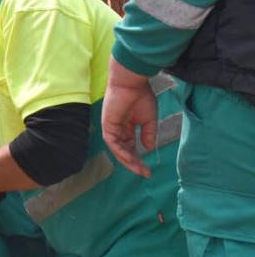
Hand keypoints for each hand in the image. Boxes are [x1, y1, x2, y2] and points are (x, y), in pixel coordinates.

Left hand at [102, 58, 158, 176]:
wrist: (132, 83)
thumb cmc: (141, 97)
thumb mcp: (149, 120)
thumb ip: (148, 134)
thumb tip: (148, 148)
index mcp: (127, 127)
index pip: (131, 147)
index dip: (139, 159)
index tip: (149, 171)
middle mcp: (118, 129)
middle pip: (124, 151)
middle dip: (134, 163)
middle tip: (144, 173)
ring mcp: (112, 127)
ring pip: (117, 149)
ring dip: (128, 160)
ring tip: (139, 169)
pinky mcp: (107, 124)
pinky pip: (112, 142)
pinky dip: (120, 151)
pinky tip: (129, 159)